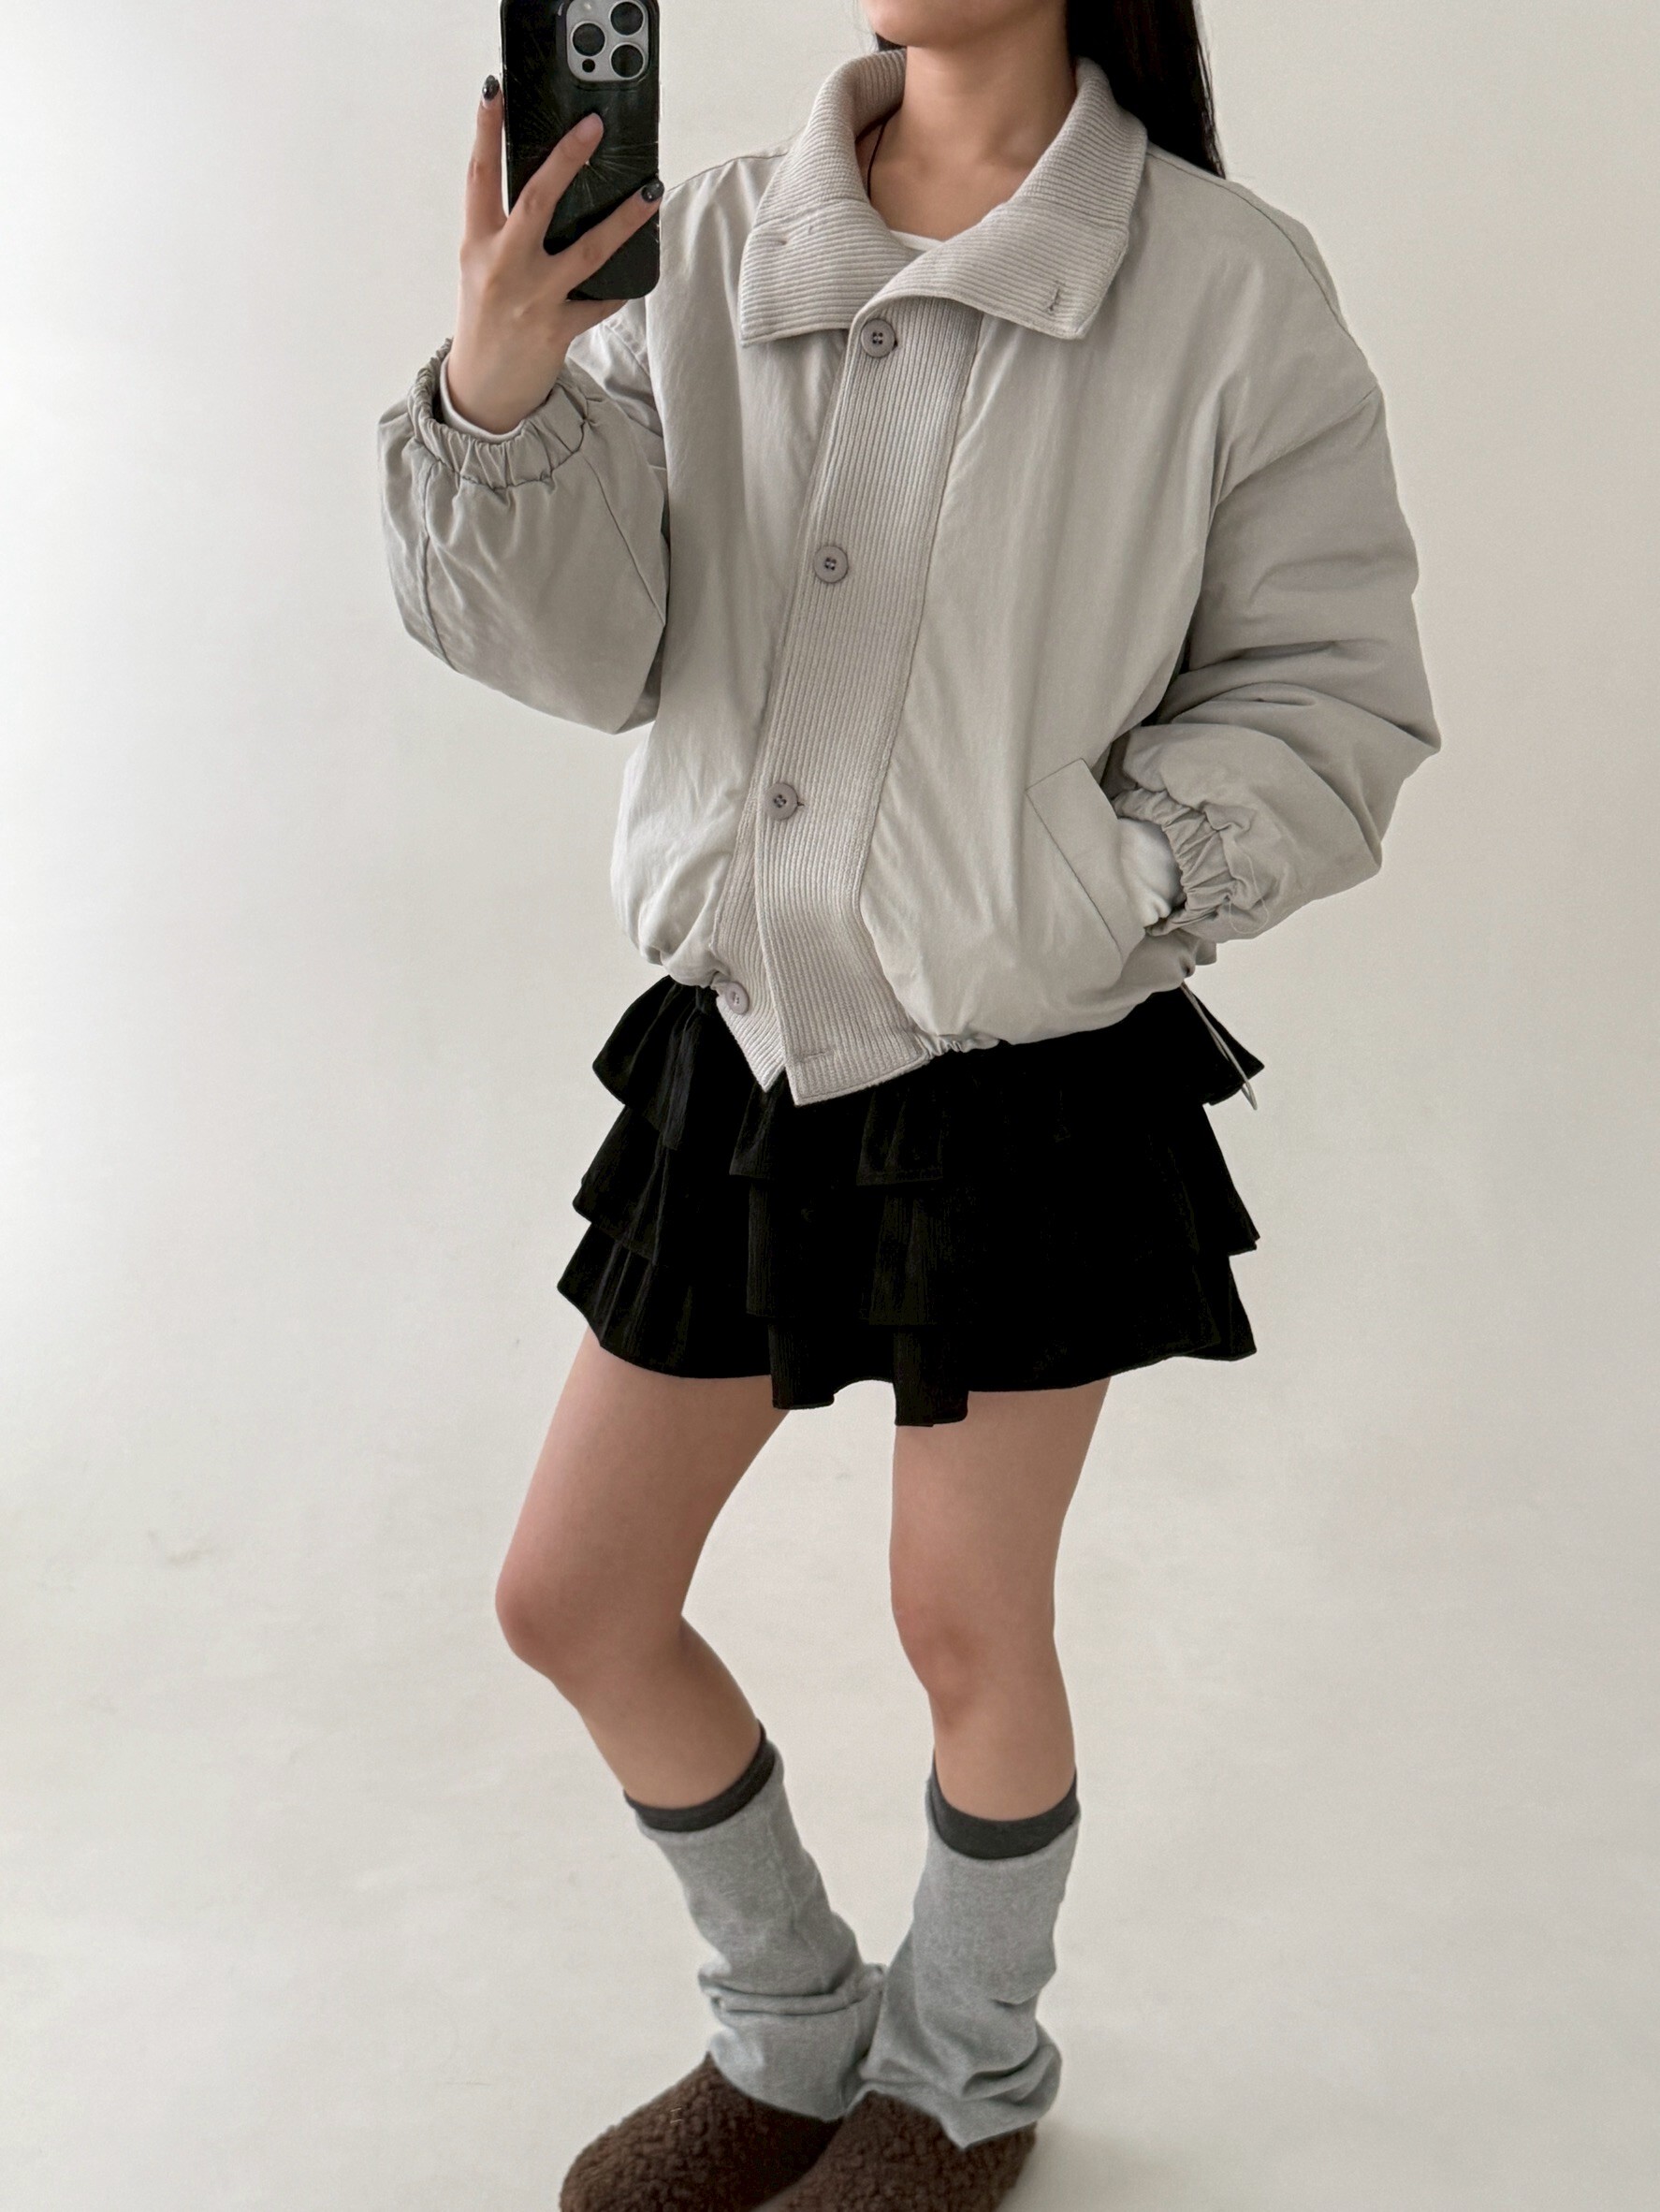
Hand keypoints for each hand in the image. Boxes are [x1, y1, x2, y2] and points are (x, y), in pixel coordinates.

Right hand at [445, 78, 661, 434]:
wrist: (483, 389)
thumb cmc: (485, 321)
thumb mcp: (481, 268)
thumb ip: (504, 229)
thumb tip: (548, 187)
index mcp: (476, 245)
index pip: (479, 176)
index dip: (485, 130)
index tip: (495, 91)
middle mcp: (502, 266)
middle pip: (537, 200)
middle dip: (567, 158)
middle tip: (593, 125)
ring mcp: (532, 298)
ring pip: (587, 249)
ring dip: (625, 218)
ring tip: (651, 191)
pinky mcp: (557, 329)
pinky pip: (600, 301)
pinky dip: (620, 287)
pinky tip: (638, 270)